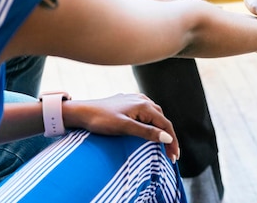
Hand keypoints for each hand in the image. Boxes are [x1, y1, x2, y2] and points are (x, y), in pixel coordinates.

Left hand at [63, 93, 178, 162]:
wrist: (82, 112)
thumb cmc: (101, 120)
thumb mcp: (124, 128)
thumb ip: (147, 132)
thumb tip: (168, 137)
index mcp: (144, 106)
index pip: (165, 125)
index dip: (172, 141)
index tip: (174, 156)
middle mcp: (143, 100)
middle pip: (162, 120)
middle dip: (169, 137)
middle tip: (170, 154)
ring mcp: (136, 100)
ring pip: (156, 116)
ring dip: (161, 130)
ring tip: (163, 144)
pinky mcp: (130, 102)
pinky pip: (147, 113)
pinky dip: (153, 123)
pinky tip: (150, 129)